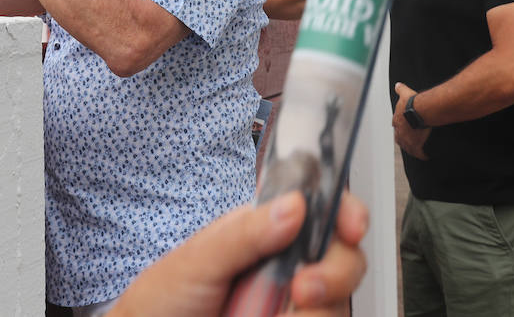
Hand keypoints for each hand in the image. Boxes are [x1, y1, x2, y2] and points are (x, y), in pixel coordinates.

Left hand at [109, 190, 367, 316]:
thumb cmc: (162, 298)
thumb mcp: (199, 259)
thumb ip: (247, 234)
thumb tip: (294, 206)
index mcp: (267, 230)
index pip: (322, 210)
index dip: (346, 214)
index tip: (351, 228)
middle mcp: (287, 266)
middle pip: (345, 260)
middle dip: (335, 274)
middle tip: (302, 288)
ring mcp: (291, 304)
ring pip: (337, 305)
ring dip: (311, 313)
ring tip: (269, 316)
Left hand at [392, 82, 431, 160]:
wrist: (421, 111)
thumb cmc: (413, 102)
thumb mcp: (405, 93)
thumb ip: (401, 89)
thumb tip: (398, 85)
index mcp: (397, 120)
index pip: (396, 124)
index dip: (401, 125)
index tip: (405, 125)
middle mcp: (400, 132)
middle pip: (400, 137)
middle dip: (405, 137)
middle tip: (411, 138)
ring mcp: (407, 140)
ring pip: (407, 147)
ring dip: (412, 147)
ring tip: (418, 148)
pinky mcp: (416, 147)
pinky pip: (418, 153)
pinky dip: (422, 155)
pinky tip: (426, 156)